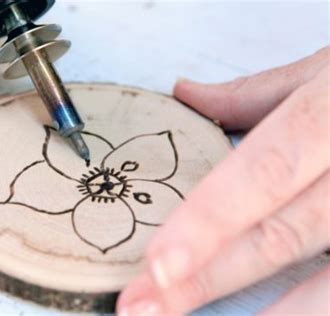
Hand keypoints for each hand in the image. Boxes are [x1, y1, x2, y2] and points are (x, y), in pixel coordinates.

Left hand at [117, 46, 328, 314]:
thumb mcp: (326, 74)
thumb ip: (255, 93)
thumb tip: (186, 94)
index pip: (263, 173)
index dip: (210, 222)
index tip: (156, 265)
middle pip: (278, 236)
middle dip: (206, 279)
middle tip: (145, 307)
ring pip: (329, 282)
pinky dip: (310, 310)